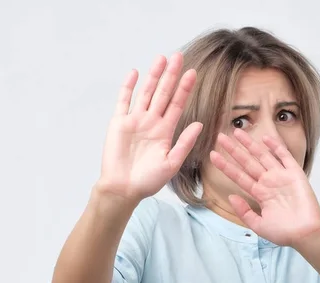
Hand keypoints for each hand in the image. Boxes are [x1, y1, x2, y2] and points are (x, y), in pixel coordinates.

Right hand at [96, 53, 202, 202]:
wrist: (123, 189)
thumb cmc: (148, 181)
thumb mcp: (172, 163)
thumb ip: (185, 143)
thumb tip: (200, 124)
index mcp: (165, 131)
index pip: (177, 105)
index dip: (184, 89)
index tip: (192, 73)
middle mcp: (151, 122)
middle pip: (163, 94)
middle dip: (170, 75)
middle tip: (178, 56)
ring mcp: (135, 121)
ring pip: (146, 93)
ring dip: (153, 76)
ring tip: (161, 58)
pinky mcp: (119, 123)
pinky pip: (124, 101)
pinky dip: (128, 86)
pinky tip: (135, 72)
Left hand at [209, 129, 319, 246]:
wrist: (305, 234)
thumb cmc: (284, 233)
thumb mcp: (258, 225)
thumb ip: (244, 212)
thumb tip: (230, 197)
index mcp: (260, 194)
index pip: (239, 177)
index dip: (226, 166)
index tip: (213, 156)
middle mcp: (268, 182)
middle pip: (247, 162)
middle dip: (234, 150)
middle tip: (220, 137)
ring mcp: (281, 177)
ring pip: (262, 156)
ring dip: (250, 144)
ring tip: (237, 132)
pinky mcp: (295, 174)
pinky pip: (284, 157)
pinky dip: (276, 147)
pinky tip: (265, 138)